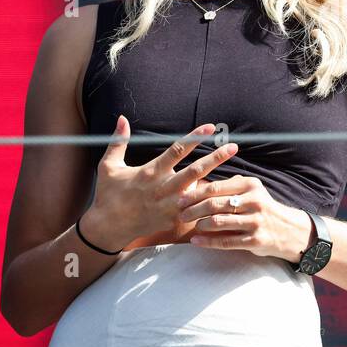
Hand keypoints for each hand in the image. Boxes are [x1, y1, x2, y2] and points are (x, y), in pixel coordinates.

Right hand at [84, 116, 238, 250]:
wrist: (107, 228)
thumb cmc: (108, 195)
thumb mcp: (108, 166)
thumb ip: (118, 141)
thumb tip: (121, 118)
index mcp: (150, 172)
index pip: (177, 150)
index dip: (195, 138)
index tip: (210, 127)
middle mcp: (162, 188)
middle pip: (195, 170)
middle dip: (216, 158)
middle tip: (234, 147)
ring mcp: (169, 206)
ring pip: (199, 193)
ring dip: (219, 183)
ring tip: (239, 176)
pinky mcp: (172, 220)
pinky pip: (196, 212)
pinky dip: (211, 206)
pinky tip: (227, 201)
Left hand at [177, 175, 314, 262]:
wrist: (289, 230)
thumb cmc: (262, 209)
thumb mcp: (251, 192)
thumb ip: (229, 187)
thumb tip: (196, 184)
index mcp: (250, 186)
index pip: (216, 187)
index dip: (195, 193)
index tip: (180, 199)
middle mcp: (254, 201)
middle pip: (215, 204)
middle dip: (194, 209)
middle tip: (180, 214)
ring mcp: (256, 221)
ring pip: (220, 222)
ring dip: (200, 224)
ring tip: (189, 226)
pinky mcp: (256, 240)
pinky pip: (226, 241)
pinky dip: (208, 242)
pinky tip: (196, 241)